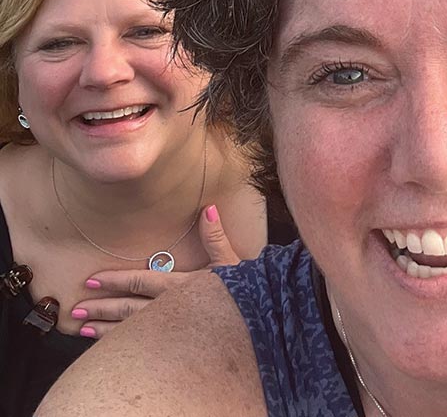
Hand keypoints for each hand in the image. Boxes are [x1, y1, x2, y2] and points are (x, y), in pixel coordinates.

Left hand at [71, 205, 238, 339]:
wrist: (259, 321)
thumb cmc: (244, 291)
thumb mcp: (231, 261)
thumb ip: (215, 236)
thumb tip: (208, 209)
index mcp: (180, 287)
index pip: (140, 281)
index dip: (115, 280)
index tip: (91, 281)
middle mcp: (170, 310)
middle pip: (128, 309)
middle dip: (101, 309)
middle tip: (76, 310)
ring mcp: (170, 332)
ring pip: (130, 331)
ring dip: (104, 331)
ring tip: (82, 330)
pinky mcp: (174, 348)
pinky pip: (140, 348)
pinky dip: (121, 347)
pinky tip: (106, 349)